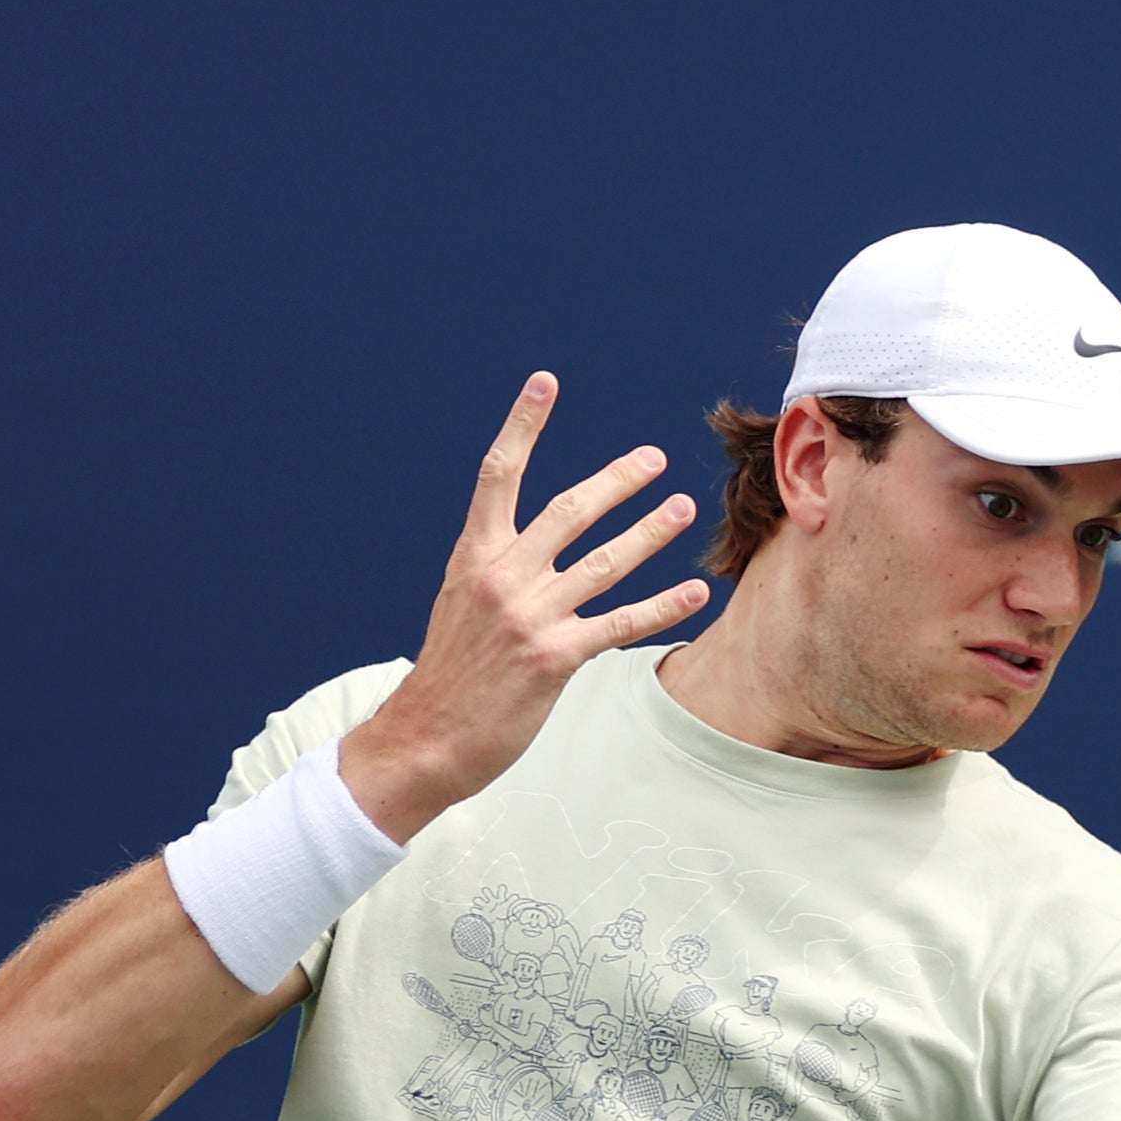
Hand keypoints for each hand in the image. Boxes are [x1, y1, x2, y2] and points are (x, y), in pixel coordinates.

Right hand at [340, 374, 710, 839]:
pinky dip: (663, 606)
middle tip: (654, 458)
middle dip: (617, 480)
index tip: (545, 382)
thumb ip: (499, 569)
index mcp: (474, 555)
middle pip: (570, 510)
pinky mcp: (554, 658)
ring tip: (684, 509)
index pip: (499, 475)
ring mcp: (529, 616)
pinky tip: (695, 592)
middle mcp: (501, 576)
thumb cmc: (451, 674)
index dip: (523, 425)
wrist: (425, 738)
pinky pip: (621, 623)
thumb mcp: (462, 605)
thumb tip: (530, 547)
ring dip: (651, 532)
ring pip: (605, 562)